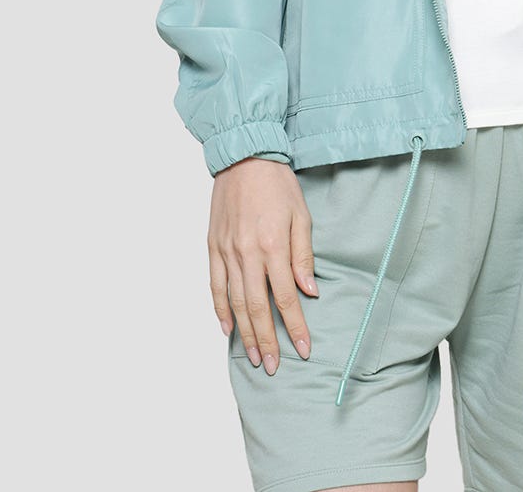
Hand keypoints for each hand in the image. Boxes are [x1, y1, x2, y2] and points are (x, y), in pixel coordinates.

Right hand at [208, 158, 319, 372]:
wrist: (244, 156)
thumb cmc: (278, 184)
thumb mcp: (302, 215)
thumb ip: (303, 255)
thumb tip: (309, 291)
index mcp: (273, 245)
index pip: (287, 297)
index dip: (295, 326)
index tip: (303, 349)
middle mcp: (247, 253)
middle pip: (257, 307)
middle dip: (267, 340)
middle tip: (273, 366)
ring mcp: (227, 251)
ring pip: (234, 302)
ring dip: (244, 333)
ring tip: (253, 357)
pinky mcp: (213, 247)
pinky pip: (215, 286)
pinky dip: (220, 310)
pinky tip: (227, 329)